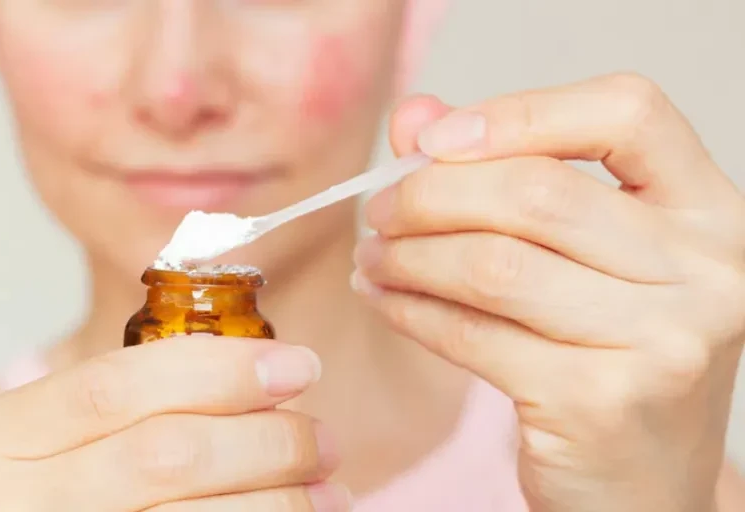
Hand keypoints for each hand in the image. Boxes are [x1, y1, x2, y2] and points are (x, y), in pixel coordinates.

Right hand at [0, 337, 349, 510]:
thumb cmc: (34, 502)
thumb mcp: (45, 446)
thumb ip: (122, 411)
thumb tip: (259, 380)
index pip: (117, 385)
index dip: (219, 371)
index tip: (297, 365)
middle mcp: (11, 504)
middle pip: (166, 456)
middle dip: (265, 441)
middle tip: (323, 439)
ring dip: (279, 502)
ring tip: (328, 493)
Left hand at [354, 73, 744, 510]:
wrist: (649, 487)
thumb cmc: (612, 358)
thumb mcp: (585, 260)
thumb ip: (505, 173)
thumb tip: (415, 118)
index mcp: (710, 213)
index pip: (629, 113)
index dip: (522, 112)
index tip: (436, 140)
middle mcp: (705, 271)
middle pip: (536, 192)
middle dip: (430, 195)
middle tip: (379, 212)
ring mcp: (661, 341)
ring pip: (494, 265)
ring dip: (408, 256)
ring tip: (373, 258)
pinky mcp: (599, 402)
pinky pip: (473, 335)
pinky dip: (410, 311)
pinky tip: (383, 301)